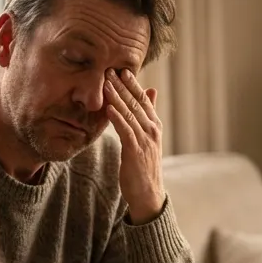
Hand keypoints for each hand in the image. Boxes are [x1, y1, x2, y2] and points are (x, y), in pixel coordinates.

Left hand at [103, 68, 165, 224]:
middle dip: (123, 85)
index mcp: (154, 126)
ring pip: (130, 113)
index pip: (144, 100)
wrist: (148, 194)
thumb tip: (151, 91)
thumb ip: (148, 115)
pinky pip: (125, 131)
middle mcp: (152, 130)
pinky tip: (108, 108)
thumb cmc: (145, 166)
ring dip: (118, 97)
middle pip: (136, 102)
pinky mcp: (135, 152)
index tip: (122, 69)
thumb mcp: (148, 139)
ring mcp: (145, 140)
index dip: (133, 84)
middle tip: (111, 68)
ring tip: (107, 82)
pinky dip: (117, 118)